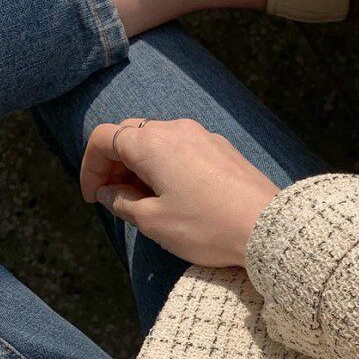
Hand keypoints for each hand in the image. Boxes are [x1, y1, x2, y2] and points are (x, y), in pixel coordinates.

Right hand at [80, 118, 279, 266]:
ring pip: (160, 142)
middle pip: (131, 136)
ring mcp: (205, 137)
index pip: (103, 139)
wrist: (268, 228)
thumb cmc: (208, 227)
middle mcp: (177, 130)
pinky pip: (186, 150)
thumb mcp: (154, 222)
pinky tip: (178, 196)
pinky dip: (170, 167)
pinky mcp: (225, 150)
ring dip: (144, 167)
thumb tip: (109, 192)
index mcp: (151, 143)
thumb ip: (122, 203)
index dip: (90, 167)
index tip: (94, 197)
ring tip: (147, 201)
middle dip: (116, 166)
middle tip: (116, 199)